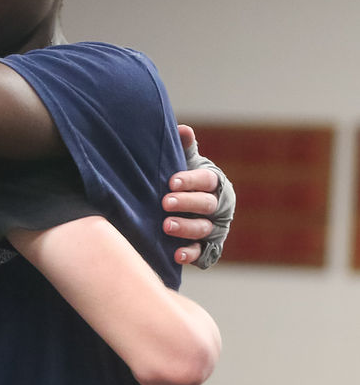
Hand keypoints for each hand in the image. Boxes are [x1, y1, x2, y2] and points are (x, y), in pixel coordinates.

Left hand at [163, 125, 235, 267]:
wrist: (179, 209)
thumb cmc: (182, 181)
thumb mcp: (184, 164)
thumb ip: (184, 149)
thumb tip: (181, 129)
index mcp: (215, 183)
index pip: (207, 180)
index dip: (191, 181)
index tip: (172, 182)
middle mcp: (219, 206)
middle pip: (207, 205)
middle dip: (187, 203)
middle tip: (165, 202)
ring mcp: (214, 228)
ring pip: (203, 229)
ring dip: (186, 228)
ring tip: (166, 225)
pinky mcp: (207, 248)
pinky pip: (202, 254)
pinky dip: (190, 254)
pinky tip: (176, 255)